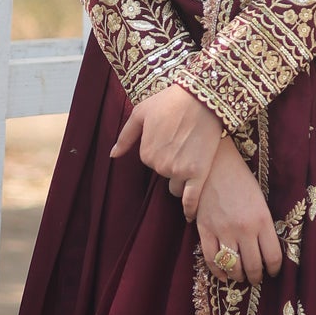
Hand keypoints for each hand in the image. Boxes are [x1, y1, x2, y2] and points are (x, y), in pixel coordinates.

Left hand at [110, 83, 223, 204]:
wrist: (202, 98)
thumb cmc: (170, 101)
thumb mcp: (141, 113)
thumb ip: (125, 136)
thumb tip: (113, 155)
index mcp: (146, 153)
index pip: (151, 161)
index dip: (161, 149)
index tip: (171, 135)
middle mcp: (161, 166)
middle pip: (164, 173)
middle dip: (171, 162)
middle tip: (183, 143)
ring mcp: (180, 171)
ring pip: (177, 186)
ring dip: (182, 179)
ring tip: (192, 159)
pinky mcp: (199, 173)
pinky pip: (192, 198)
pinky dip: (190, 208)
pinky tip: (188, 216)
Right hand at [195, 140, 281, 285]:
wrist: (215, 164)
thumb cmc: (241, 179)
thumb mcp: (260, 201)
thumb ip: (263, 225)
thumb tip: (265, 249)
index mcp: (262, 220)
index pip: (273, 257)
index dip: (274, 270)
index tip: (272, 272)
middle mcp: (244, 229)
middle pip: (253, 266)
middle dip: (256, 277)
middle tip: (256, 278)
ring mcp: (223, 231)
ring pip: (233, 266)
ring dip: (238, 276)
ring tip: (241, 276)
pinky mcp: (205, 230)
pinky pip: (211, 259)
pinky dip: (218, 271)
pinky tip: (223, 275)